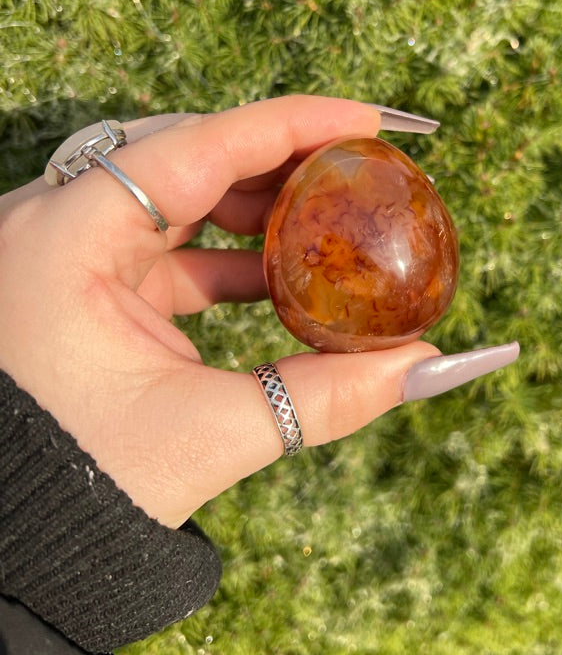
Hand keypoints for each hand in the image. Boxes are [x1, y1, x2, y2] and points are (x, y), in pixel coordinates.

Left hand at [0, 96, 517, 527]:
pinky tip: (280, 274)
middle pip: (185, 152)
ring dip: (255, 205)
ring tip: (329, 220)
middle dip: (278, 158)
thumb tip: (427, 363)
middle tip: (357, 166)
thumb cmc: (82, 488)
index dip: (292, 124)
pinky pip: (163, 238)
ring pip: (175, 191)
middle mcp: (54, 224)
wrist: (11, 535)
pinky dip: (226, 251)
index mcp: (66, 239)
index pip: (196, 146)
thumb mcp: (209, 434)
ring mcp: (63, 248)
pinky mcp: (81, 277)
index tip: (370, 119)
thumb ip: (324, 398)